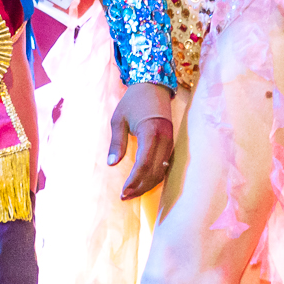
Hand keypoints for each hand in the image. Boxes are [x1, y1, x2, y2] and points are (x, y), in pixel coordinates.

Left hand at [108, 81, 174, 200]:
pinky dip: (155, 176)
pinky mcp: (171, 143)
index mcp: (151, 132)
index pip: (144, 164)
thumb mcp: (118, 119)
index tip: (123, 192)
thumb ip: (117, 143)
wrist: (153, 86)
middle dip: (140, 187)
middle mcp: (164, 139)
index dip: (134, 181)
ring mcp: (170, 141)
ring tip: (132, 192)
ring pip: (162, 171)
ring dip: (148, 184)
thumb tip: (112, 165)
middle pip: (155, 172)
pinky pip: (165, 165)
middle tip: (125, 197)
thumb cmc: (133, 101)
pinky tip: (144, 182)